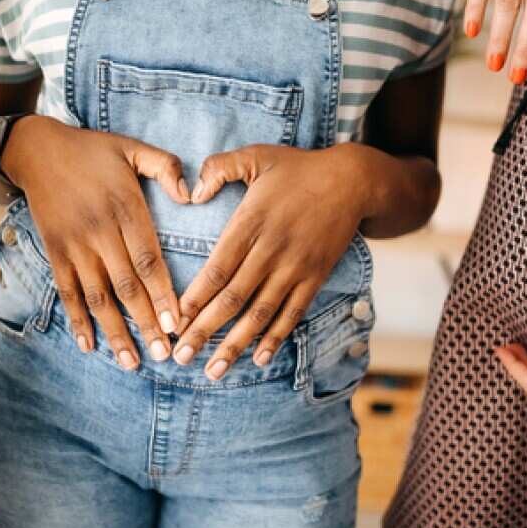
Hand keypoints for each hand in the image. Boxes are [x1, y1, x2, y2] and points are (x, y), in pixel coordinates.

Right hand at [3, 115, 188, 367]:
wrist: (35, 150)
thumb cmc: (92, 151)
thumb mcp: (132, 148)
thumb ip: (165, 167)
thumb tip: (191, 195)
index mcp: (125, 209)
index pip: (148, 260)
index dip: (162, 294)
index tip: (177, 323)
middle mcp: (99, 232)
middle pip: (126, 286)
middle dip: (146, 324)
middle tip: (164, 355)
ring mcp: (75, 245)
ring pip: (98, 296)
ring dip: (115, 332)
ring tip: (131, 361)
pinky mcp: (55, 251)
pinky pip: (67, 291)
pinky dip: (77, 320)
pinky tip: (88, 345)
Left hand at [172, 144, 372, 379]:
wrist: (353, 181)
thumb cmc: (297, 168)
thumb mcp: (256, 156)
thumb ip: (219, 168)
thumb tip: (191, 193)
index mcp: (251, 222)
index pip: (216, 269)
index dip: (194, 299)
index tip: (173, 322)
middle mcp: (271, 250)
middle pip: (232, 299)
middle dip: (203, 332)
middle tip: (180, 357)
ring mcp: (295, 267)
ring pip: (260, 314)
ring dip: (235, 345)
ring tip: (213, 371)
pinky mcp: (314, 277)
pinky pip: (292, 313)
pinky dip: (275, 337)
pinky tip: (259, 358)